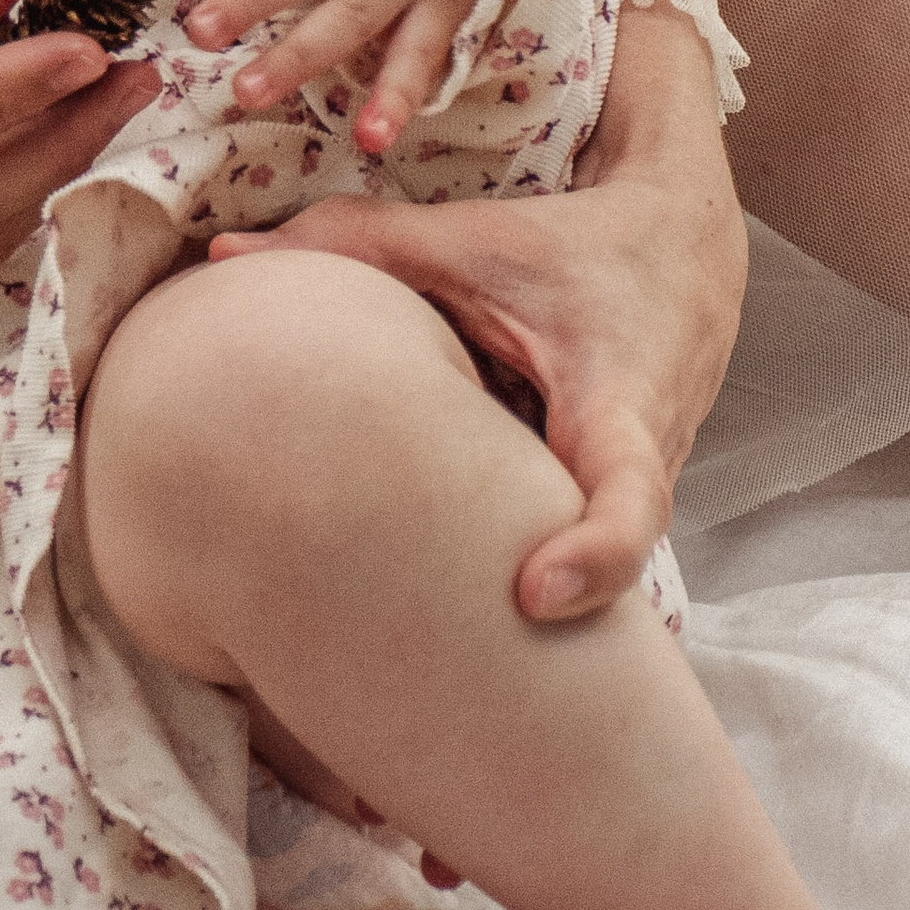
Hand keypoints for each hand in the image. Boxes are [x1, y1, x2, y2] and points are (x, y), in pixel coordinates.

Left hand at [205, 2, 744, 621]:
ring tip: (419, 645)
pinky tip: (431, 582)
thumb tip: (222, 260)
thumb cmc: (578, 243)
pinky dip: (509, 553)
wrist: (688, 245)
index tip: (532, 599)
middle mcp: (645, 461)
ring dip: (512, 585)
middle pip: (599, 565)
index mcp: (618, 401)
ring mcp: (641, 490)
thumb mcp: (475, 239)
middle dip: (535, 617)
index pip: (631, 498)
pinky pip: (560, 533)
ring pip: (575, 558)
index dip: (594, 557)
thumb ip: (357, 246)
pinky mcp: (612, 496)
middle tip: (437, 669)